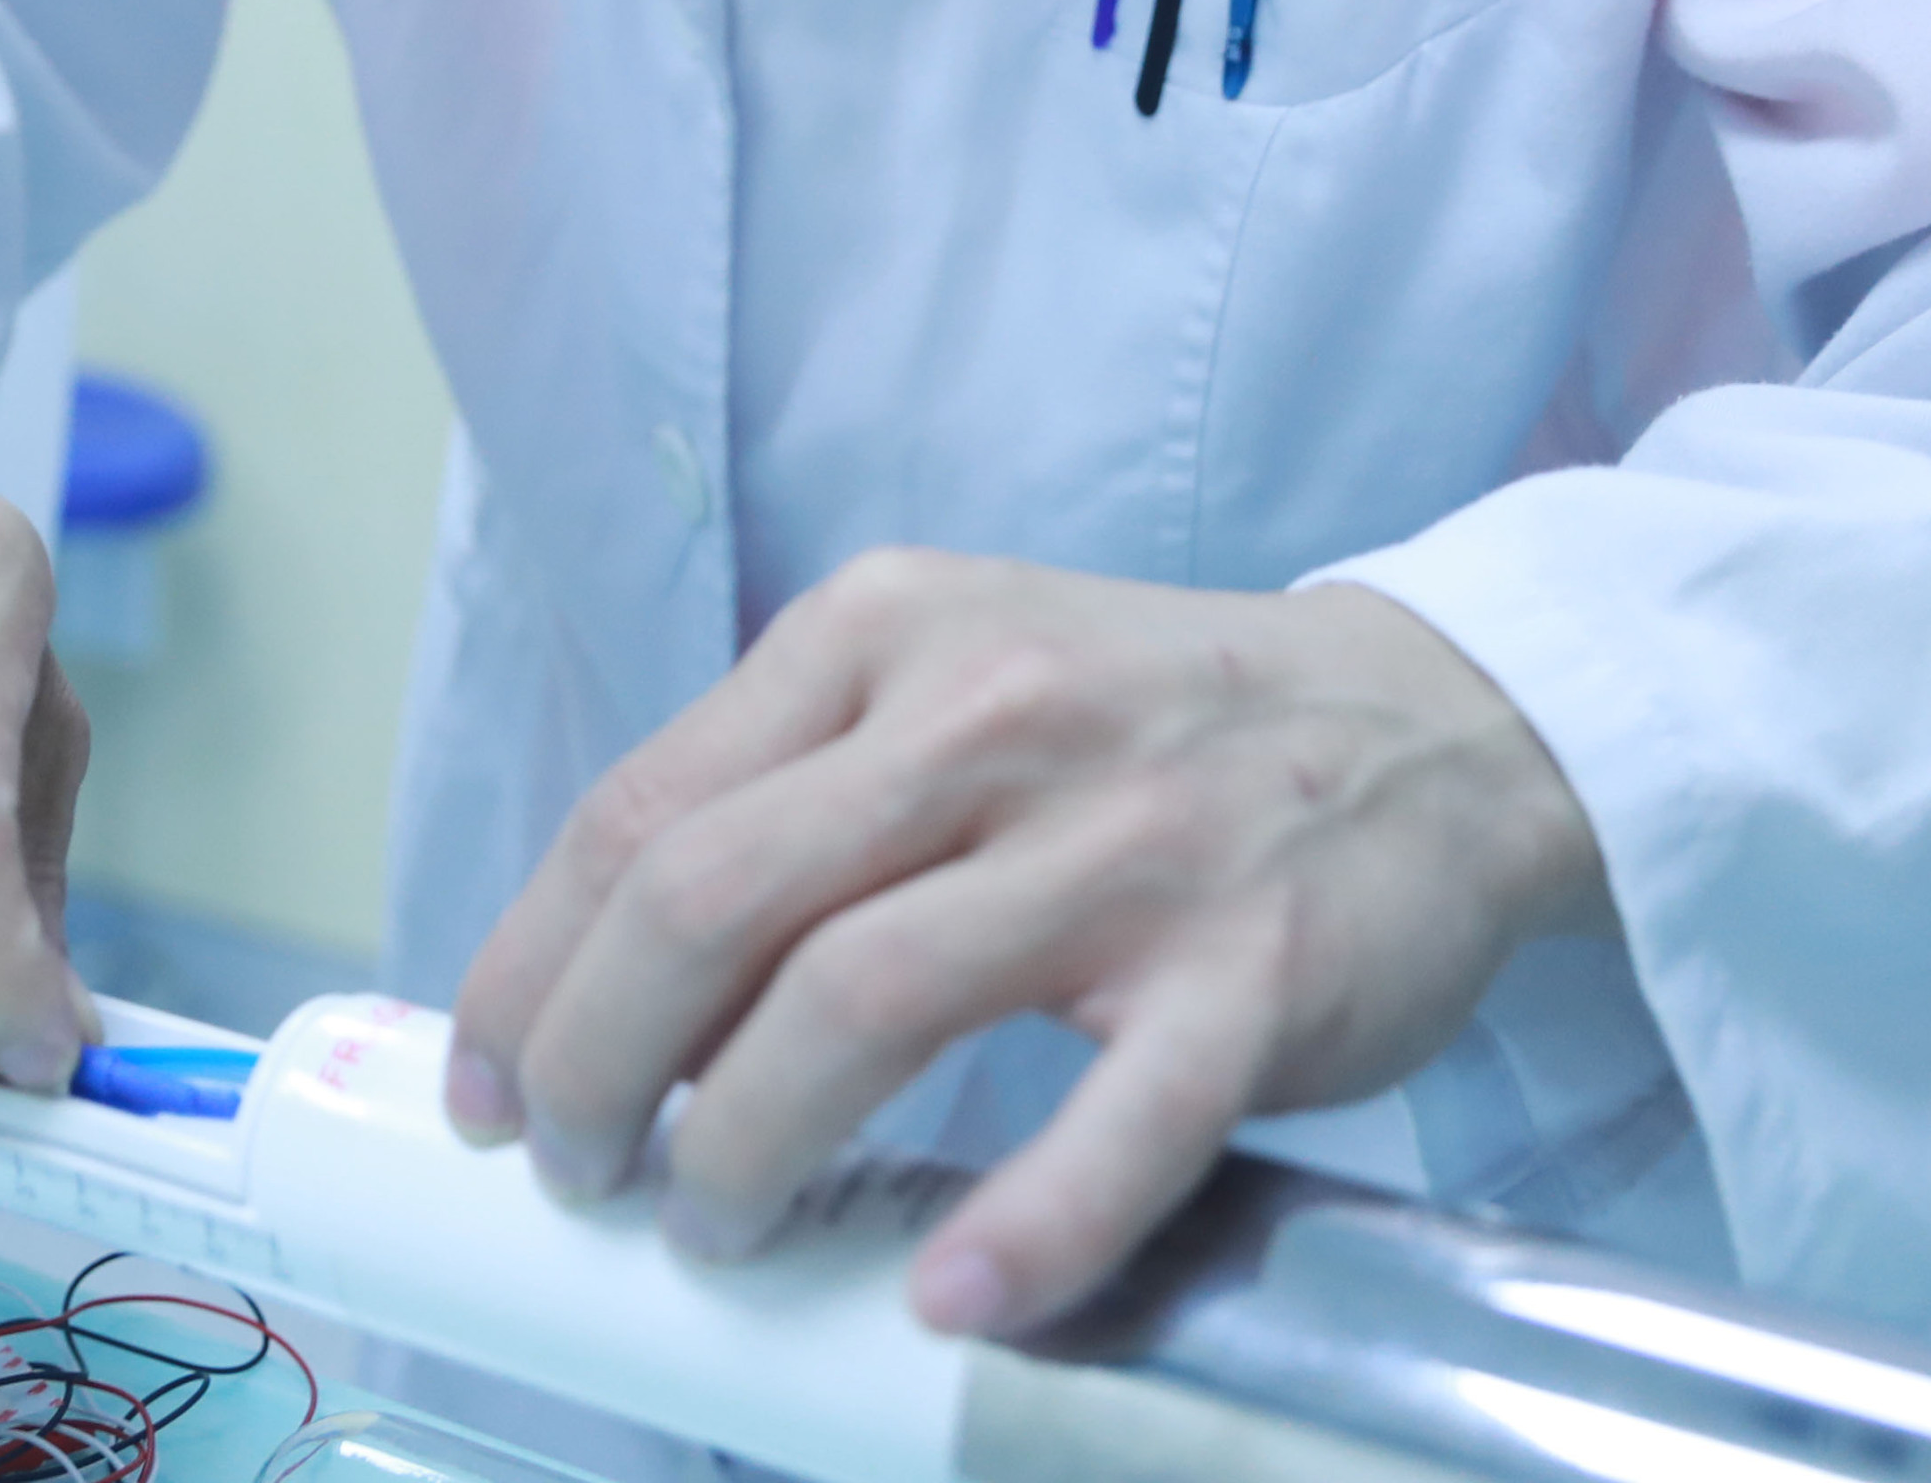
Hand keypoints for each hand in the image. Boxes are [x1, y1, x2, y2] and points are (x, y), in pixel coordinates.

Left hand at [441, 552, 1608, 1336]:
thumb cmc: (1143, 727)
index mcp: (879, 635)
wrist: (1441, 724)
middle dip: (600, 1066)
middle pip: (708, 900)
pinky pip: (1114, 1124)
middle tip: (581, 1177)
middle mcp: (985, 717)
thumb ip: (795, 791)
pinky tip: (944, 1296)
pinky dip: (1019, 1227)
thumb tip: (608, 981)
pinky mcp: (1254, 978)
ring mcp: (1125, 848)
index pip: (639, 811)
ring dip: (746, 1147)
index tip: (489, 1087)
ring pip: (862, 999)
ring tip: (712, 1232)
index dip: (531, 970)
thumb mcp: (947, 681)